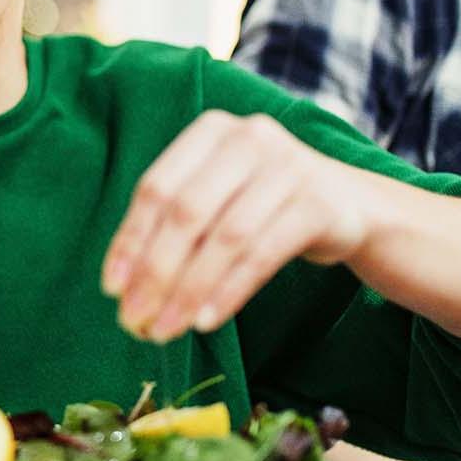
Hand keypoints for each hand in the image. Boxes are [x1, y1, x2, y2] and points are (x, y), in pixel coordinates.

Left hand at [102, 110, 369, 341]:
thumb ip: (173, 226)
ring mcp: (288, 167)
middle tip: (135, 320)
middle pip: (186, 213)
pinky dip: (229, 291)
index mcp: (211, 132)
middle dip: (155, 273)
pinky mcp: (317, 204)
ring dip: (189, 291)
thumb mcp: (217, 197)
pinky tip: (206, 320)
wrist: (349, 205)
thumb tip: (122, 288)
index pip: (156, 188)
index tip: (112, 289)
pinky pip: (262, 255)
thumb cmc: (261, 204)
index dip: (130, 240)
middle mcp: (249, 139)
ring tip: (166, 329)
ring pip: (224, 238)